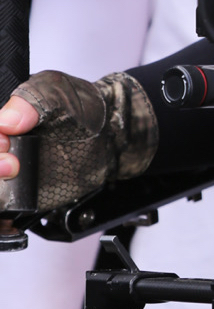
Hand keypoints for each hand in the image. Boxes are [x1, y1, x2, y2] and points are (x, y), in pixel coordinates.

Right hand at [0, 71, 157, 211]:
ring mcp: (8, 176)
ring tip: (15, 174)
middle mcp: (2, 150)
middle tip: (12, 164)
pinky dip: (3, 218)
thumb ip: (33, 100)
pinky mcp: (21, 198)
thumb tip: (6, 121)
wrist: (109, 134)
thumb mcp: (58, 90)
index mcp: (2, 124)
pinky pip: (3, 213)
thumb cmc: (81, 108)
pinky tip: (15, 206)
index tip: (6, 140)